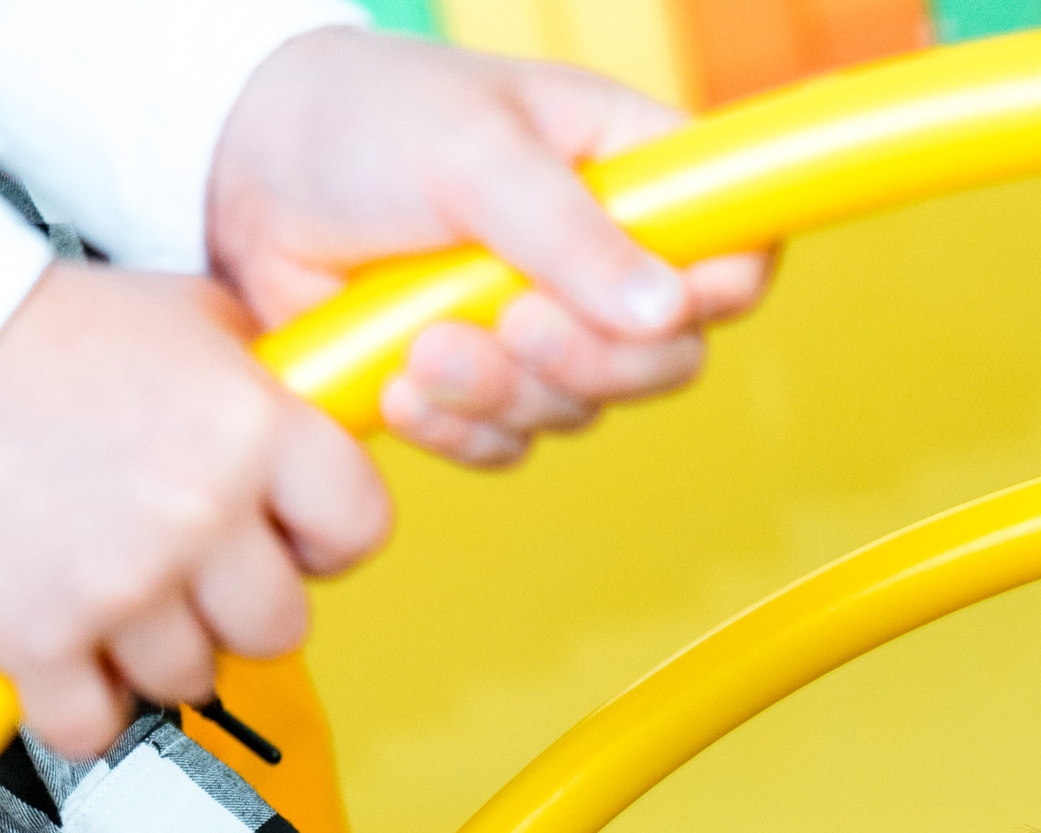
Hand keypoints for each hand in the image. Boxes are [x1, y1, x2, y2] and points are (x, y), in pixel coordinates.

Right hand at [0, 262, 384, 757]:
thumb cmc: (46, 336)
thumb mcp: (184, 318)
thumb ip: (264, 378)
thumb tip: (327, 418)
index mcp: (249, 426)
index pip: (361, 527)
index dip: (325, 536)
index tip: (286, 531)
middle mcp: (197, 507)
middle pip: (281, 628)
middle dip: (234, 603)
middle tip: (181, 558)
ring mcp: (123, 579)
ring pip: (191, 679)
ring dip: (152, 644)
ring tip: (107, 575)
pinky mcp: (43, 634)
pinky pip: (96, 723)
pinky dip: (79, 699)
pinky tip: (68, 640)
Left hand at [206, 33, 772, 471]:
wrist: (242, 169)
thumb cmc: (363, 118)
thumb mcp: (472, 150)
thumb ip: (570, 232)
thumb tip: (668, 308)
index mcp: (630, 172)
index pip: (735, 250)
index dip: (716, 293)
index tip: (658, 307)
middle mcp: (603, 259)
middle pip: (667, 359)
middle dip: (587, 362)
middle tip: (511, 327)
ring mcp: (545, 328)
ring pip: (579, 409)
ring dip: (501, 393)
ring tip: (422, 343)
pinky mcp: (483, 385)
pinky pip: (506, 443)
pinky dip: (455, 428)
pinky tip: (400, 385)